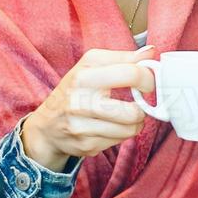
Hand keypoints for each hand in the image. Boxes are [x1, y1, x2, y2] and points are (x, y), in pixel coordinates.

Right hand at [20, 46, 157, 171]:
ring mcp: (81, 126)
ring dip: (135, 123)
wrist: (46, 126)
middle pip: (133, 111)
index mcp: (84, 75)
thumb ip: (123, 58)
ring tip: (126, 116)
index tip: (147, 84)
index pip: (131, 74)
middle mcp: (80, 102)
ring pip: (130, 129)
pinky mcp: (85, 145)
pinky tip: (111, 127)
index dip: (148, 79)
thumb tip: (150, 52)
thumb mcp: (92, 66)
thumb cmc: (74, 90)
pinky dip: (121, 134)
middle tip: (138, 104)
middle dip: (142, 109)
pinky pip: (119, 141)